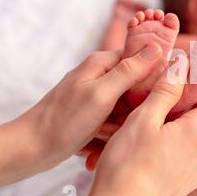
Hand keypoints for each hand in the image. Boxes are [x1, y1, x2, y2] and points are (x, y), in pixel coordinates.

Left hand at [0, 43, 165, 185]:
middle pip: (138, 83)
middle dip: (138, 103)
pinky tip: (102, 137)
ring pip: (130, 102)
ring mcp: (99, 93)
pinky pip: (118, 116)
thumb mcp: (102, 93)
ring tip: (107, 131)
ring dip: (125, 119)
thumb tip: (157, 48)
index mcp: (103, 62)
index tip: (163, 90)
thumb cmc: (64, 120)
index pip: (142, 56)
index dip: (156, 72)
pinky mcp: (97, 110)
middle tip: (126, 118)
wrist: (33, 147)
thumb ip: (130, 71)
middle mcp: (102, 74)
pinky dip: (114, 128)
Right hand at [84, 56, 196, 195]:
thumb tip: (180, 67)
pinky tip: (147, 147)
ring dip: (173, 126)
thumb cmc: (128, 167)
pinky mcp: (187, 181)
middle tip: (154, 100)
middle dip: (181, 104)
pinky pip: (185, 153)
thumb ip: (165, 92)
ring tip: (145, 125)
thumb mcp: (144, 120)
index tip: (181, 76)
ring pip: (191, 135)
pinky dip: (171, 144)